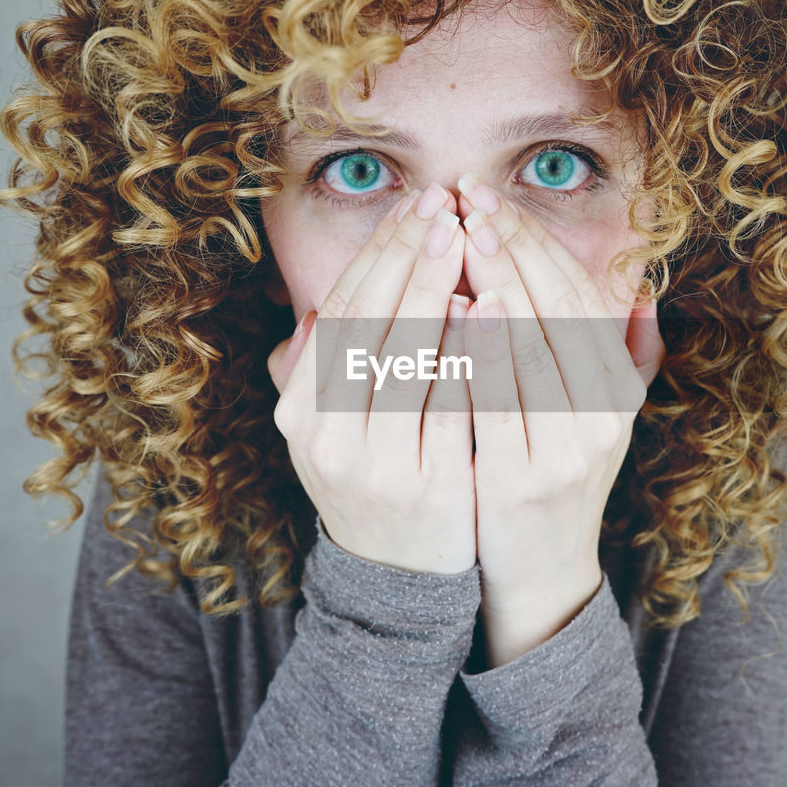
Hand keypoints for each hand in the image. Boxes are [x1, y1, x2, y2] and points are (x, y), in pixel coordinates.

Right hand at [266, 184, 477, 574]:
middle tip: (441, 206)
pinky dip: (464, 355)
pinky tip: (483, 311)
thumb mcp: (332, 435)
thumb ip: (323, 375)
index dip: (376, 256)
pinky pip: (449, 408)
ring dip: (432, 293)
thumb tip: (320, 310)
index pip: (340, 315)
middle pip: (367, 327)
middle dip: (406, 259)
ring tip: (462, 240)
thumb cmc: (378, 483)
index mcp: (302, 413)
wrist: (400, 580)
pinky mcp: (427, 488)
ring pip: (404, 361)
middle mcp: (326, 437)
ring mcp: (375, 465)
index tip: (412, 208)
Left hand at [455, 174, 664, 665]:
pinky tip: (463, 308)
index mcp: (614, 386)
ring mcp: (566, 449)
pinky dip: (485, 352)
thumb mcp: (602, 415)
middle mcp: (601, 413)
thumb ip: (624, 353)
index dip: (535, 240)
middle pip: (557, 309)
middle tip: (469, 195)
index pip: (577, 295)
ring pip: (534, 347)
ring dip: (499, 281)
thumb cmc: (557, 476)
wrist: (539, 571)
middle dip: (513, 245)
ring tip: (465, 232)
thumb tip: (642, 287)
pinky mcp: (523, 480)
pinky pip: (500, 404)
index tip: (491, 197)